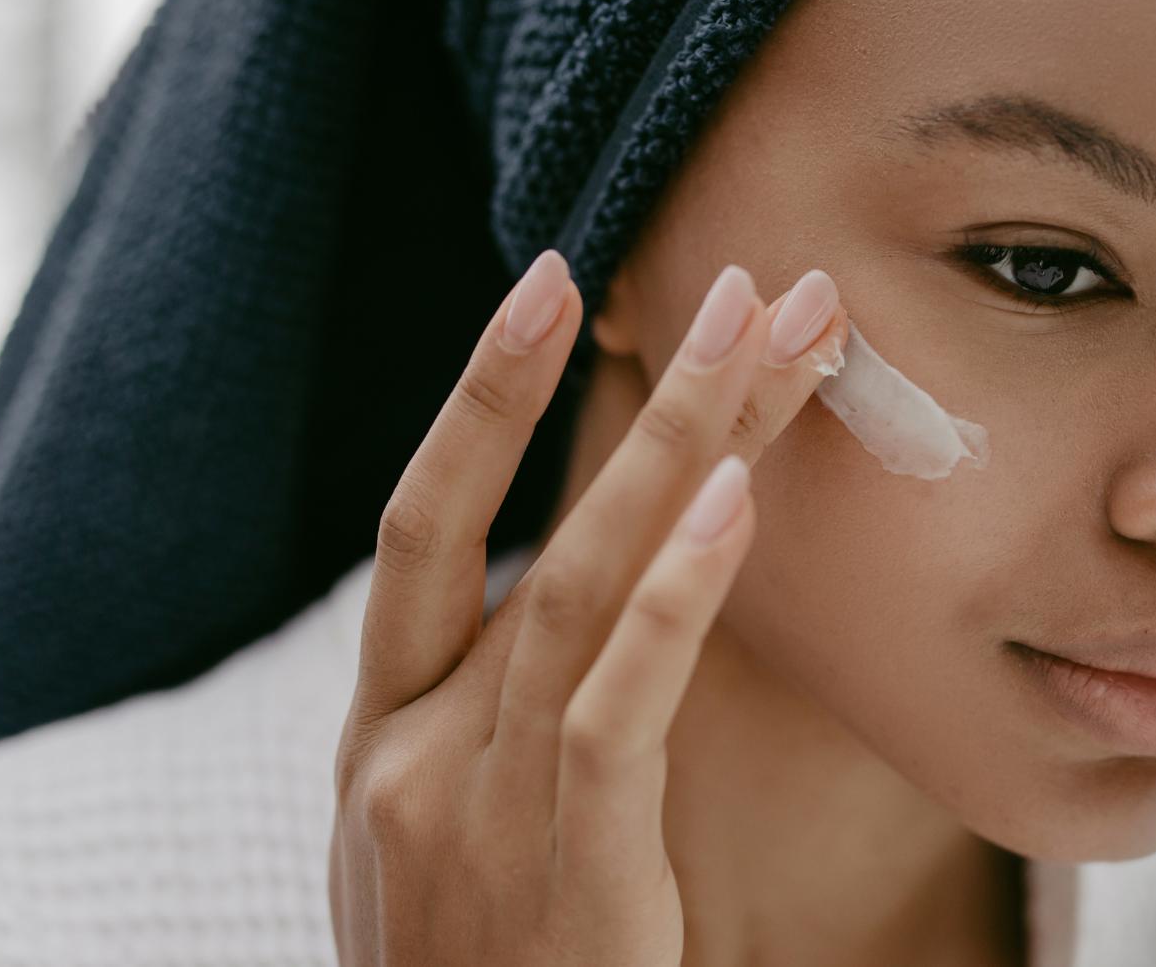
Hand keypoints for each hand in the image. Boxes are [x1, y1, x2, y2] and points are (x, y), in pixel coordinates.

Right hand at [330, 253, 845, 965]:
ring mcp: (468, 811)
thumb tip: (590, 593)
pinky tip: (735, 502)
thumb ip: (493, 721)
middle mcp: (407, 752)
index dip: (480, 398)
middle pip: (522, 528)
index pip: (425, 527)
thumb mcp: (446, 842)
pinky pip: (618, 708)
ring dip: (686, 451)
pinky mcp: (558, 875)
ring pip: (581, 589)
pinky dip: (675, 597)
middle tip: (739, 280)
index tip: (553, 284)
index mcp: (378, 736)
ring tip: (776, 344)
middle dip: (630, 396)